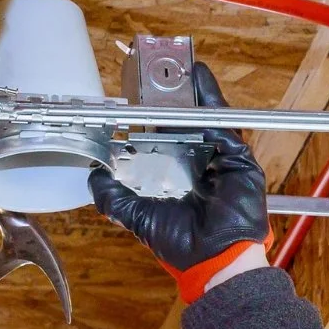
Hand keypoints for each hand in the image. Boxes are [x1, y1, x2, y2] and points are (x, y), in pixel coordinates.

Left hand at [88, 61, 270, 301]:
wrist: (215, 260)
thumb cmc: (183, 247)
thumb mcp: (139, 217)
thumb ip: (115, 198)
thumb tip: (92, 176)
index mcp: (176, 180)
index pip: (161, 142)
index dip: (148, 123)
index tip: (133, 105)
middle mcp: (197, 166)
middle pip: (183, 125)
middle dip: (169, 102)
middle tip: (152, 79)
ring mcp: (218, 160)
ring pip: (203, 119)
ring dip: (189, 93)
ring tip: (174, 68)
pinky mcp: (236, 157)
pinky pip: (224, 121)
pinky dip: (211, 98)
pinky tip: (198, 76)